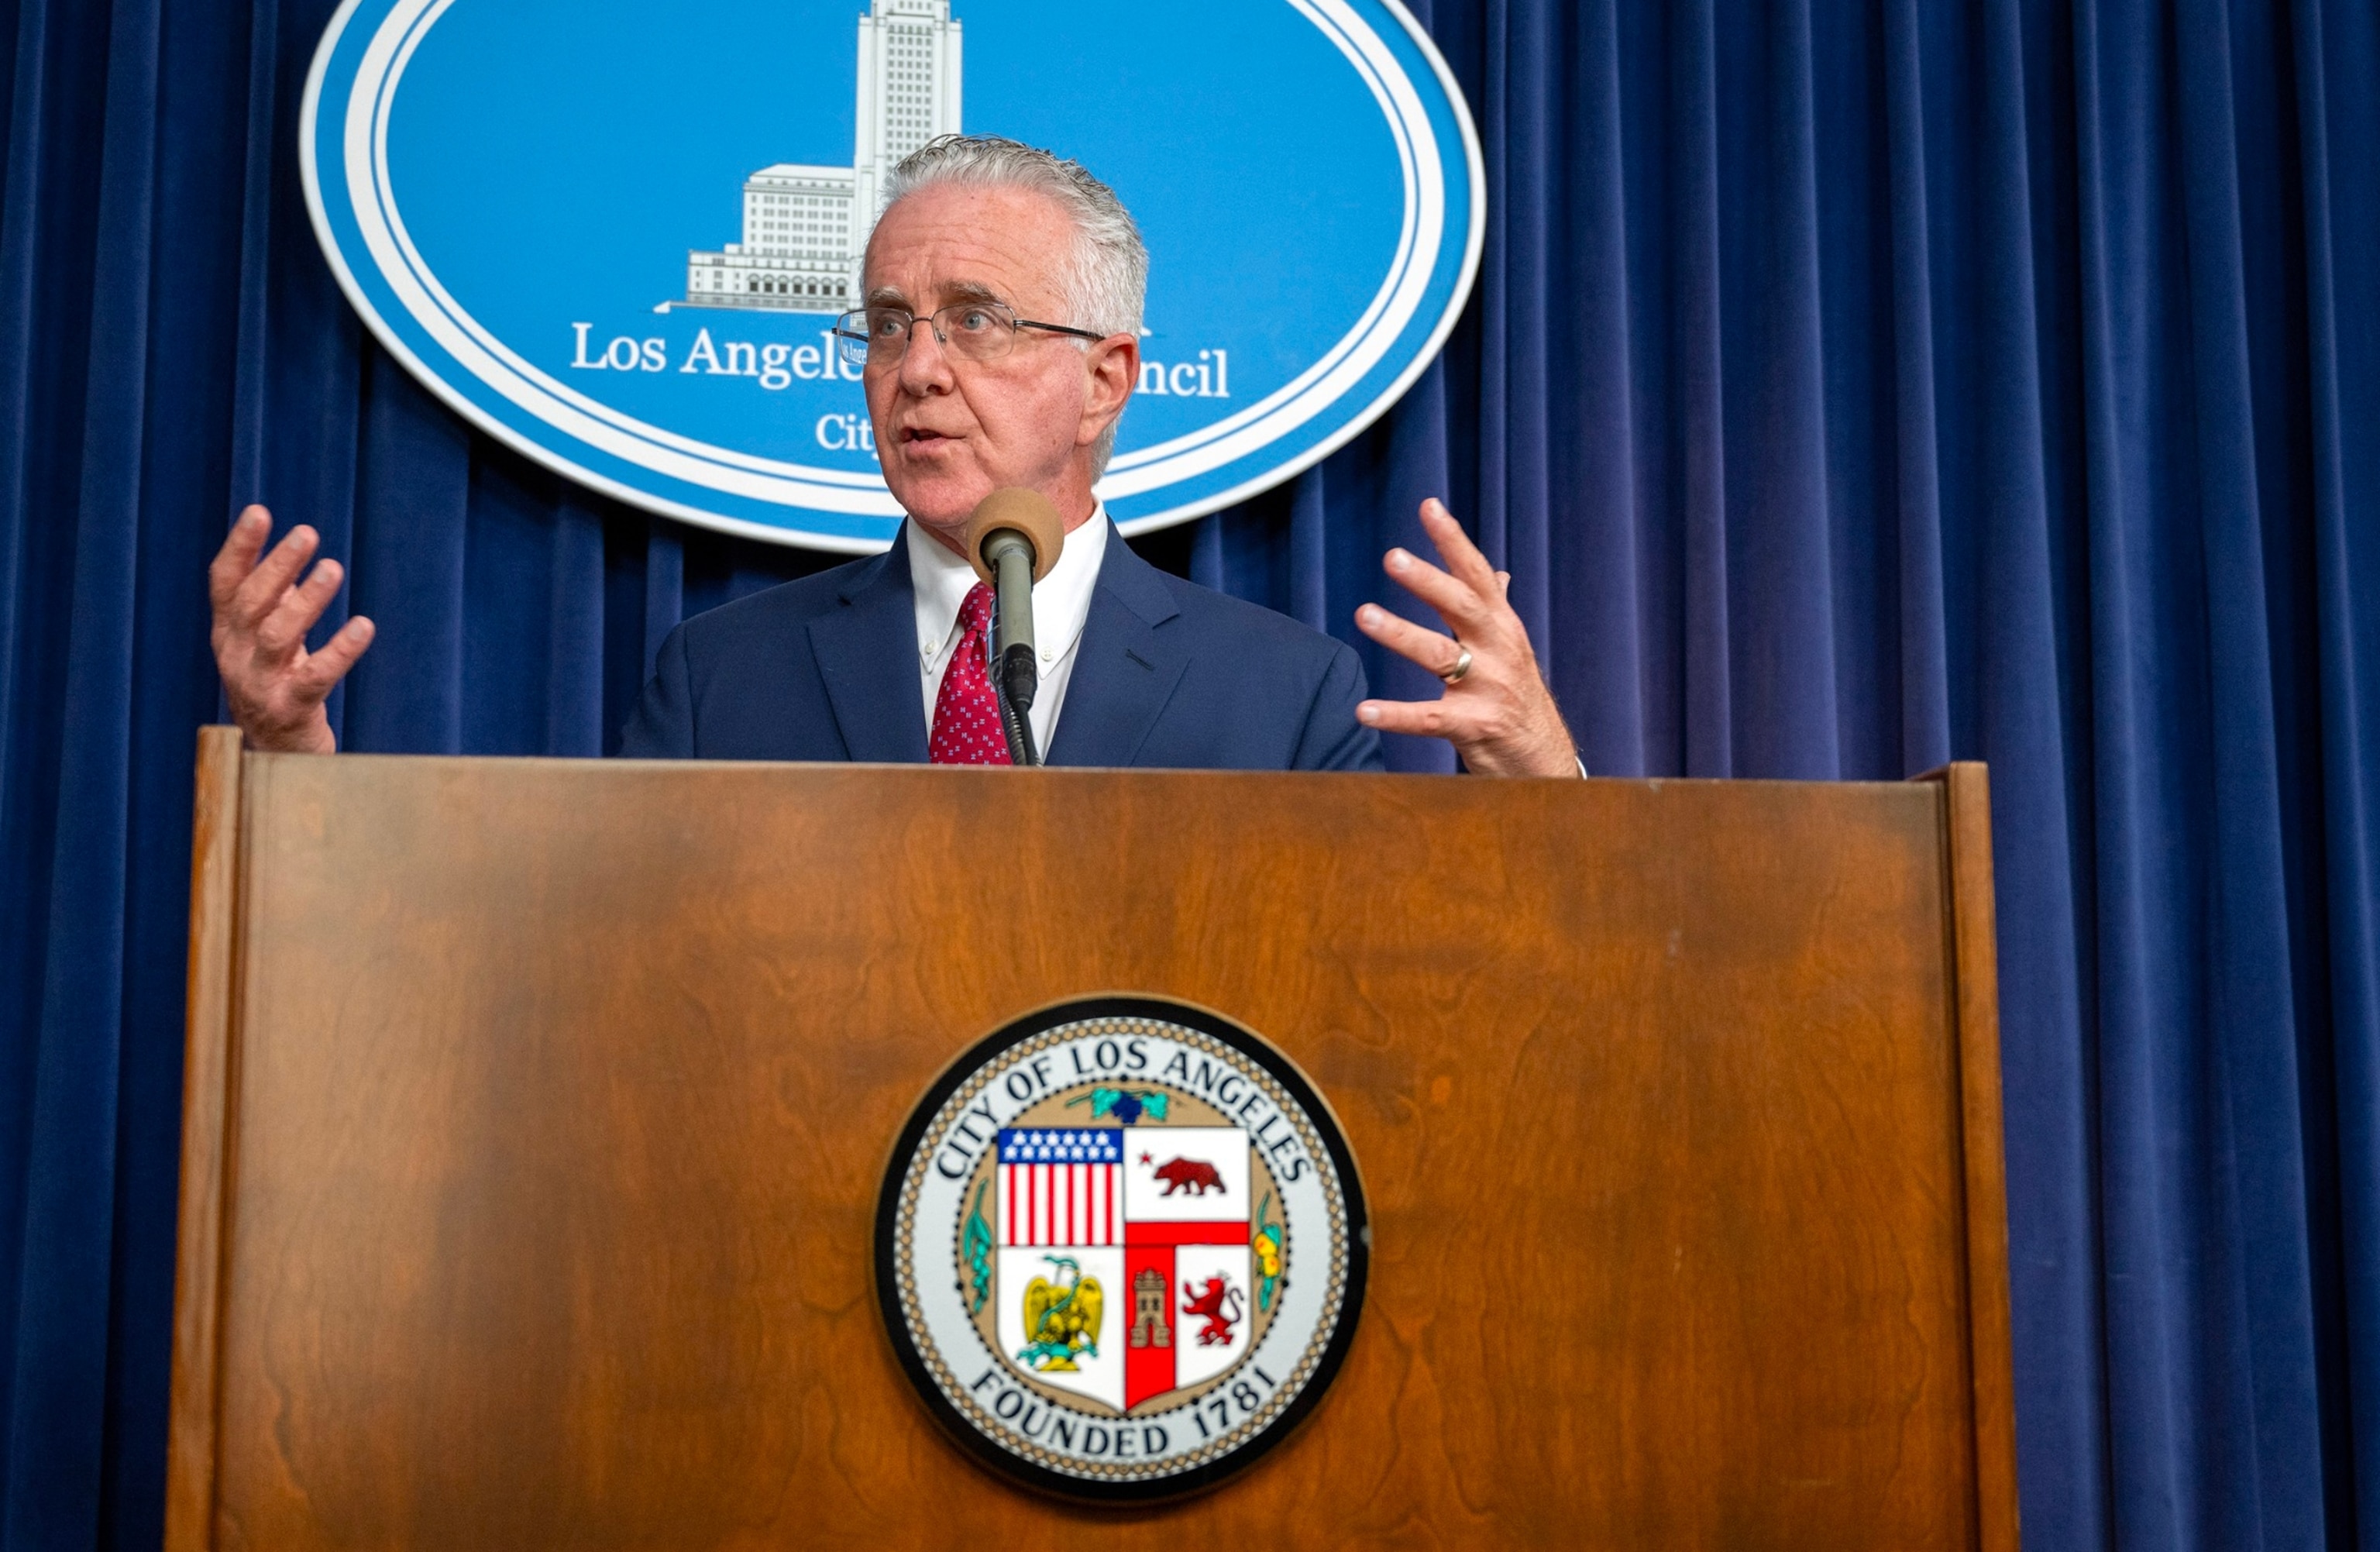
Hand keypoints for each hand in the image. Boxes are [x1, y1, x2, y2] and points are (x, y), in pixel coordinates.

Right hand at [208, 505, 374, 752]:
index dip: (239, 547)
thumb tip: (288, 551)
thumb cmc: (277, 685)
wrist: (277, 756)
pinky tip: (364, 625)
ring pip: (277, 636)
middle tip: (307, 533)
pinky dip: (341, 649)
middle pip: (251, 604)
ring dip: (306, 600)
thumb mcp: (267, 640)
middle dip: (277, 565)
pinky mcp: (290, 710)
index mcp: (226, 634)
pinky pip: (316, 676)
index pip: (224, 583)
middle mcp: (234, 657)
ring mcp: (259, 685)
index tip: (260, 511)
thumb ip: (273, 601)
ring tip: (333, 568)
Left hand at [1353, 499, 1578, 776]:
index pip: (1477, 575)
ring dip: (1401, 633)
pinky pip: (1429, 718)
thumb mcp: (1512, 649)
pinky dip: (1395, 715)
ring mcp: (1489, 688)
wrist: (1544, 761)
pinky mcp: (1475, 727)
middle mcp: (1499, 650)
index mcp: (1503, 626)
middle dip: (1427, 580)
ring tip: (1363, 614)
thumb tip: (1499, 573)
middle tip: (1392, 557)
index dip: (1453, 541)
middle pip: (1461, 606)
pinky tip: (1363, 711)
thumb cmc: (1518, 698)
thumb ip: (1497, 609)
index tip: (1429, 507)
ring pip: (1440, 654)